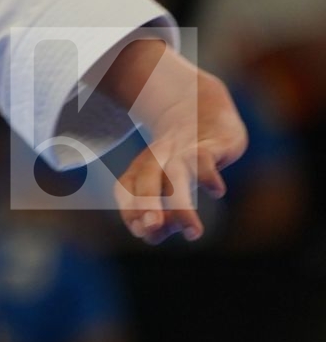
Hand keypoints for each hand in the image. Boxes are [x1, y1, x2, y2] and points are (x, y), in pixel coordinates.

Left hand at [103, 43, 248, 243]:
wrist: (203, 105)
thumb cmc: (184, 154)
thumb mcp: (169, 180)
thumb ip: (161, 211)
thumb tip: (150, 235)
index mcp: (144, 166)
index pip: (126, 189)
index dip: (129, 210)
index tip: (140, 231)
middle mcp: (160, 157)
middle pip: (147, 180)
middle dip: (146, 204)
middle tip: (152, 229)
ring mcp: (185, 149)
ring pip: (177, 175)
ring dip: (181, 203)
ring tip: (193, 233)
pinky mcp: (211, 144)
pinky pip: (205, 158)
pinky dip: (209, 174)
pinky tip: (215, 191)